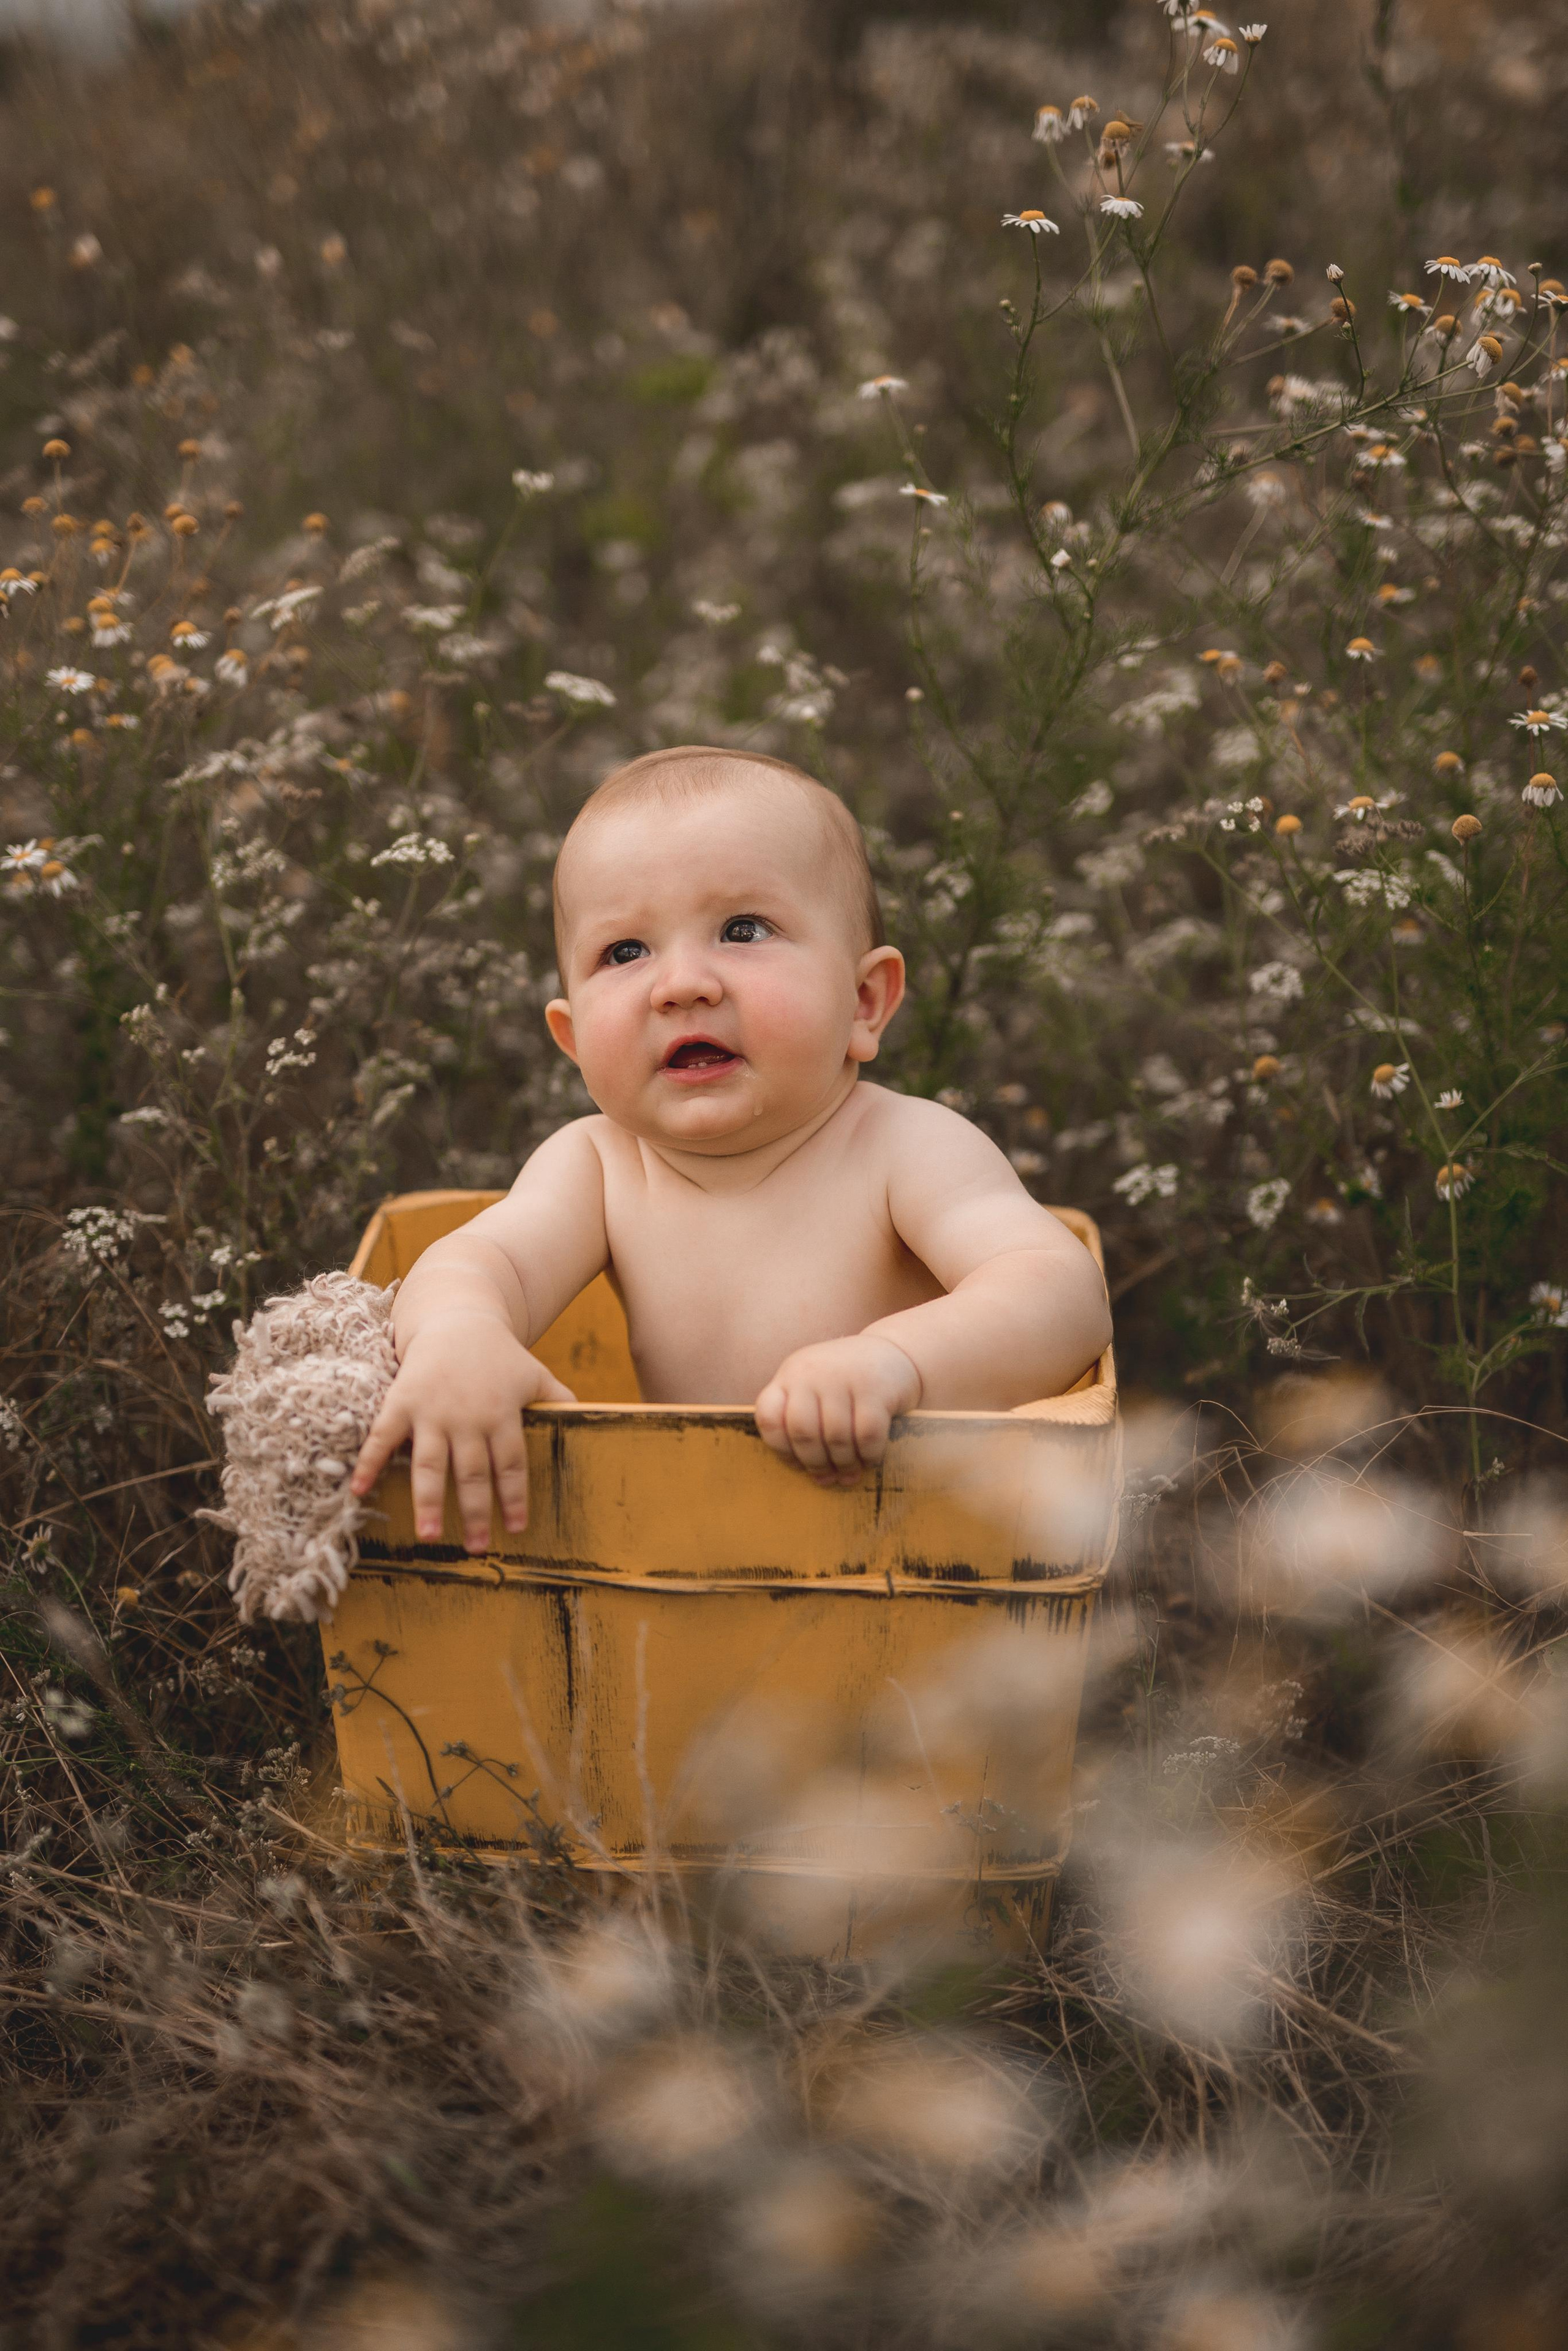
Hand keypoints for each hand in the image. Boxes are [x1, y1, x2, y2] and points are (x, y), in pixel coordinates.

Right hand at [349, 1316, 575, 1552]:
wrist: (457, 1318)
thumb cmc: (499, 1355)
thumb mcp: (534, 1374)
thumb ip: (559, 1399)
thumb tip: (591, 1421)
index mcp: (501, 1413)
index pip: (511, 1464)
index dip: (513, 1497)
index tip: (516, 1528)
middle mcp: (466, 1417)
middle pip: (472, 1472)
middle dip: (475, 1512)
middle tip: (477, 1548)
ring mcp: (431, 1410)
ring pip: (429, 1464)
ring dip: (427, 1502)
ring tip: (428, 1537)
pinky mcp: (400, 1401)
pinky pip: (382, 1437)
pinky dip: (369, 1463)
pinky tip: (359, 1492)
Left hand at [754, 1334, 921, 1487]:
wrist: (894, 1352)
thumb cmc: (848, 1381)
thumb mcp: (816, 1388)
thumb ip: (806, 1423)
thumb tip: (817, 1477)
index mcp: (790, 1375)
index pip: (769, 1417)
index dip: (780, 1449)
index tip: (798, 1463)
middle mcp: (811, 1373)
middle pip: (802, 1433)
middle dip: (815, 1463)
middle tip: (828, 1477)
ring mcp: (843, 1378)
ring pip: (836, 1438)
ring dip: (844, 1464)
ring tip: (850, 1474)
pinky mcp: (875, 1388)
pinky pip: (867, 1436)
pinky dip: (868, 1456)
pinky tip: (870, 1459)